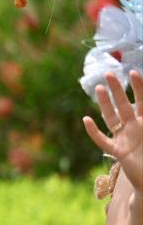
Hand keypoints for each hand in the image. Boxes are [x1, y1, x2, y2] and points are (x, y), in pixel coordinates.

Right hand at [83, 70, 142, 194]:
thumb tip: (141, 109)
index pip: (142, 102)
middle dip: (117, 90)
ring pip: (112, 118)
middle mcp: (135, 129)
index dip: (138, 88)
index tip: (133, 73)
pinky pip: (103, 141)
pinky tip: (86, 120)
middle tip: (109, 74)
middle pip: (124, 105)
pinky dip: (94, 132)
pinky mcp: (118, 152)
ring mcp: (125, 139)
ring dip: (105, 104)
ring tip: (99, 89)